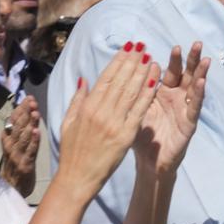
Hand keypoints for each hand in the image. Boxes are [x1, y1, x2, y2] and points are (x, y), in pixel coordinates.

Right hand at [0, 96, 39, 193]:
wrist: (13, 187)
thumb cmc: (19, 162)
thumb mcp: (18, 144)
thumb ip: (23, 129)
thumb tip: (28, 110)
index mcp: (9, 138)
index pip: (14, 120)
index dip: (21, 108)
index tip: (29, 98)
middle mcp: (11, 145)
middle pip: (18, 126)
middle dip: (25, 112)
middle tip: (32, 101)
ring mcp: (17, 155)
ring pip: (23, 137)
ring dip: (29, 124)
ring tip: (35, 113)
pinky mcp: (25, 165)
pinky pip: (30, 151)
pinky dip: (33, 141)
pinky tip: (37, 132)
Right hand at [56, 44, 160, 202]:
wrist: (77, 177)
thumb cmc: (73, 150)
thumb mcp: (68, 122)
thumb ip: (78, 99)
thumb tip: (85, 78)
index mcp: (87, 107)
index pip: (106, 77)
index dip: (118, 60)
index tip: (128, 47)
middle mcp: (100, 111)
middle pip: (120, 80)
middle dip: (132, 61)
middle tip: (143, 46)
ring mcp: (113, 123)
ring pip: (131, 92)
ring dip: (142, 72)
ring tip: (151, 57)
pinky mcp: (125, 135)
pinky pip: (139, 110)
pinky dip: (148, 93)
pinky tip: (155, 81)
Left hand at [133, 43, 209, 177]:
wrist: (149, 162)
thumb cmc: (142, 137)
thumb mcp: (135, 109)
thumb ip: (136, 91)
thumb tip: (134, 67)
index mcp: (163, 94)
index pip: (170, 72)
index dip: (173, 60)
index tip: (176, 46)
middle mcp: (177, 99)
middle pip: (186, 75)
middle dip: (192, 60)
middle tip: (197, 43)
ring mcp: (185, 110)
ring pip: (194, 88)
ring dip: (200, 73)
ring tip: (206, 59)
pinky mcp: (189, 123)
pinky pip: (194, 106)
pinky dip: (198, 94)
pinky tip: (201, 82)